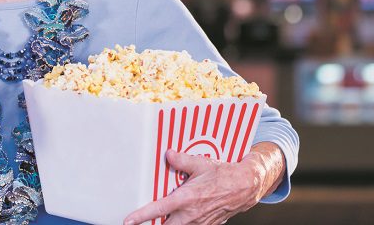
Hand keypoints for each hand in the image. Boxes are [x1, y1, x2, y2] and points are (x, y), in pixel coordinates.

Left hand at [123, 149, 265, 224]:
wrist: (244, 187)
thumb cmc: (224, 175)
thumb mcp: (201, 164)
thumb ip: (182, 160)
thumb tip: (168, 155)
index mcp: (187, 198)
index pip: (159, 209)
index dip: (141, 216)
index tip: (129, 221)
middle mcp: (191, 214)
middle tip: (143, 221)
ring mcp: (199, 222)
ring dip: (169, 224)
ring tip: (162, 218)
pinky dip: (183, 224)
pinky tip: (182, 216)